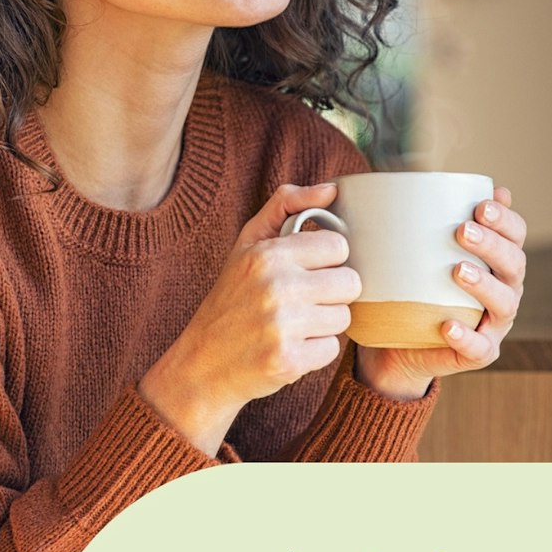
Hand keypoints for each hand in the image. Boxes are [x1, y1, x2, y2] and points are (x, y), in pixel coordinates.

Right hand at [140, 182, 357, 454]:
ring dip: (324, 323)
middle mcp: (276, 287)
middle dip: (331, 293)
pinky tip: (289, 347)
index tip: (307, 270)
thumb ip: (286, 206)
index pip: (338, 246)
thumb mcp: (247, 244)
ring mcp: (282, 326)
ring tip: (293, 325)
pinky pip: (331, 350)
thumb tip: (331, 189)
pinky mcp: (289, 360)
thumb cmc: (231, 298)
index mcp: (268, 254)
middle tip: (303, 301)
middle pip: (350, 283)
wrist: (202, 363)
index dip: (327, 260)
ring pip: (343, 318)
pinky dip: (314, 352)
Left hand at [354, 186, 528, 400]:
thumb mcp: (413, 251)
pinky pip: (479, 347)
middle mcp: (504, 289)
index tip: (480, 205)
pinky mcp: (478, 352)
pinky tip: (448, 325)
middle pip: (514, 264)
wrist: (397, 343)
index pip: (515, 234)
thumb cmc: (410, 286)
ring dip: (484, 285)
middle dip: (492, 244)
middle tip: (462, 231)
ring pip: (504, 303)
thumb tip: (410, 175)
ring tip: (457, 270)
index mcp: (496, 260)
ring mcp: (494, 323)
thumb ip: (420, 219)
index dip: (506, 220)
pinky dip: (466, 336)